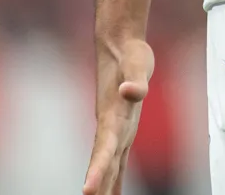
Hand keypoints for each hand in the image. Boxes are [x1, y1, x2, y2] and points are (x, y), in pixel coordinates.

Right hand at [82, 39, 153, 194]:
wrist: (120, 45)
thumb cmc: (131, 55)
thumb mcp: (138, 64)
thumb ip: (136, 80)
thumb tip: (130, 92)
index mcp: (112, 117)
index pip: (104, 150)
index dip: (96, 171)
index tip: (87, 191)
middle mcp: (110, 127)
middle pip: (101, 164)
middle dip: (96, 186)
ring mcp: (114, 129)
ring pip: (106, 165)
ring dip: (102, 186)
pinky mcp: (121, 128)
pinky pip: (116, 159)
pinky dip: (113, 177)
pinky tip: (111, 193)